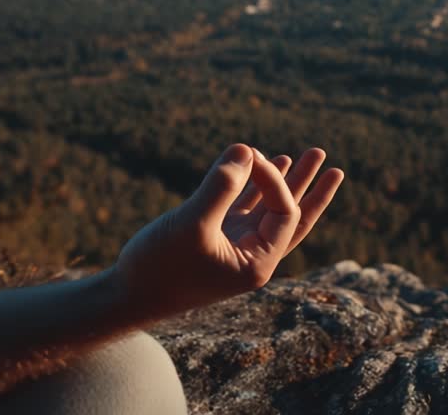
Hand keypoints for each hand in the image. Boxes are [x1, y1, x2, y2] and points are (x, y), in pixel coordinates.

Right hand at [110, 143, 343, 319]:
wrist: (122, 298)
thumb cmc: (157, 266)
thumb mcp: (191, 224)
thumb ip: (220, 186)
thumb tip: (247, 149)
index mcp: (258, 264)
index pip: (284, 213)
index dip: (275, 180)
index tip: (250, 156)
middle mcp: (253, 257)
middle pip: (294, 217)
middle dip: (309, 185)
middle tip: (325, 156)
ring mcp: (234, 247)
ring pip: (269, 211)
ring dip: (285, 182)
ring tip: (308, 155)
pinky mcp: (213, 239)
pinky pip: (244, 209)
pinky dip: (253, 188)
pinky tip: (258, 165)